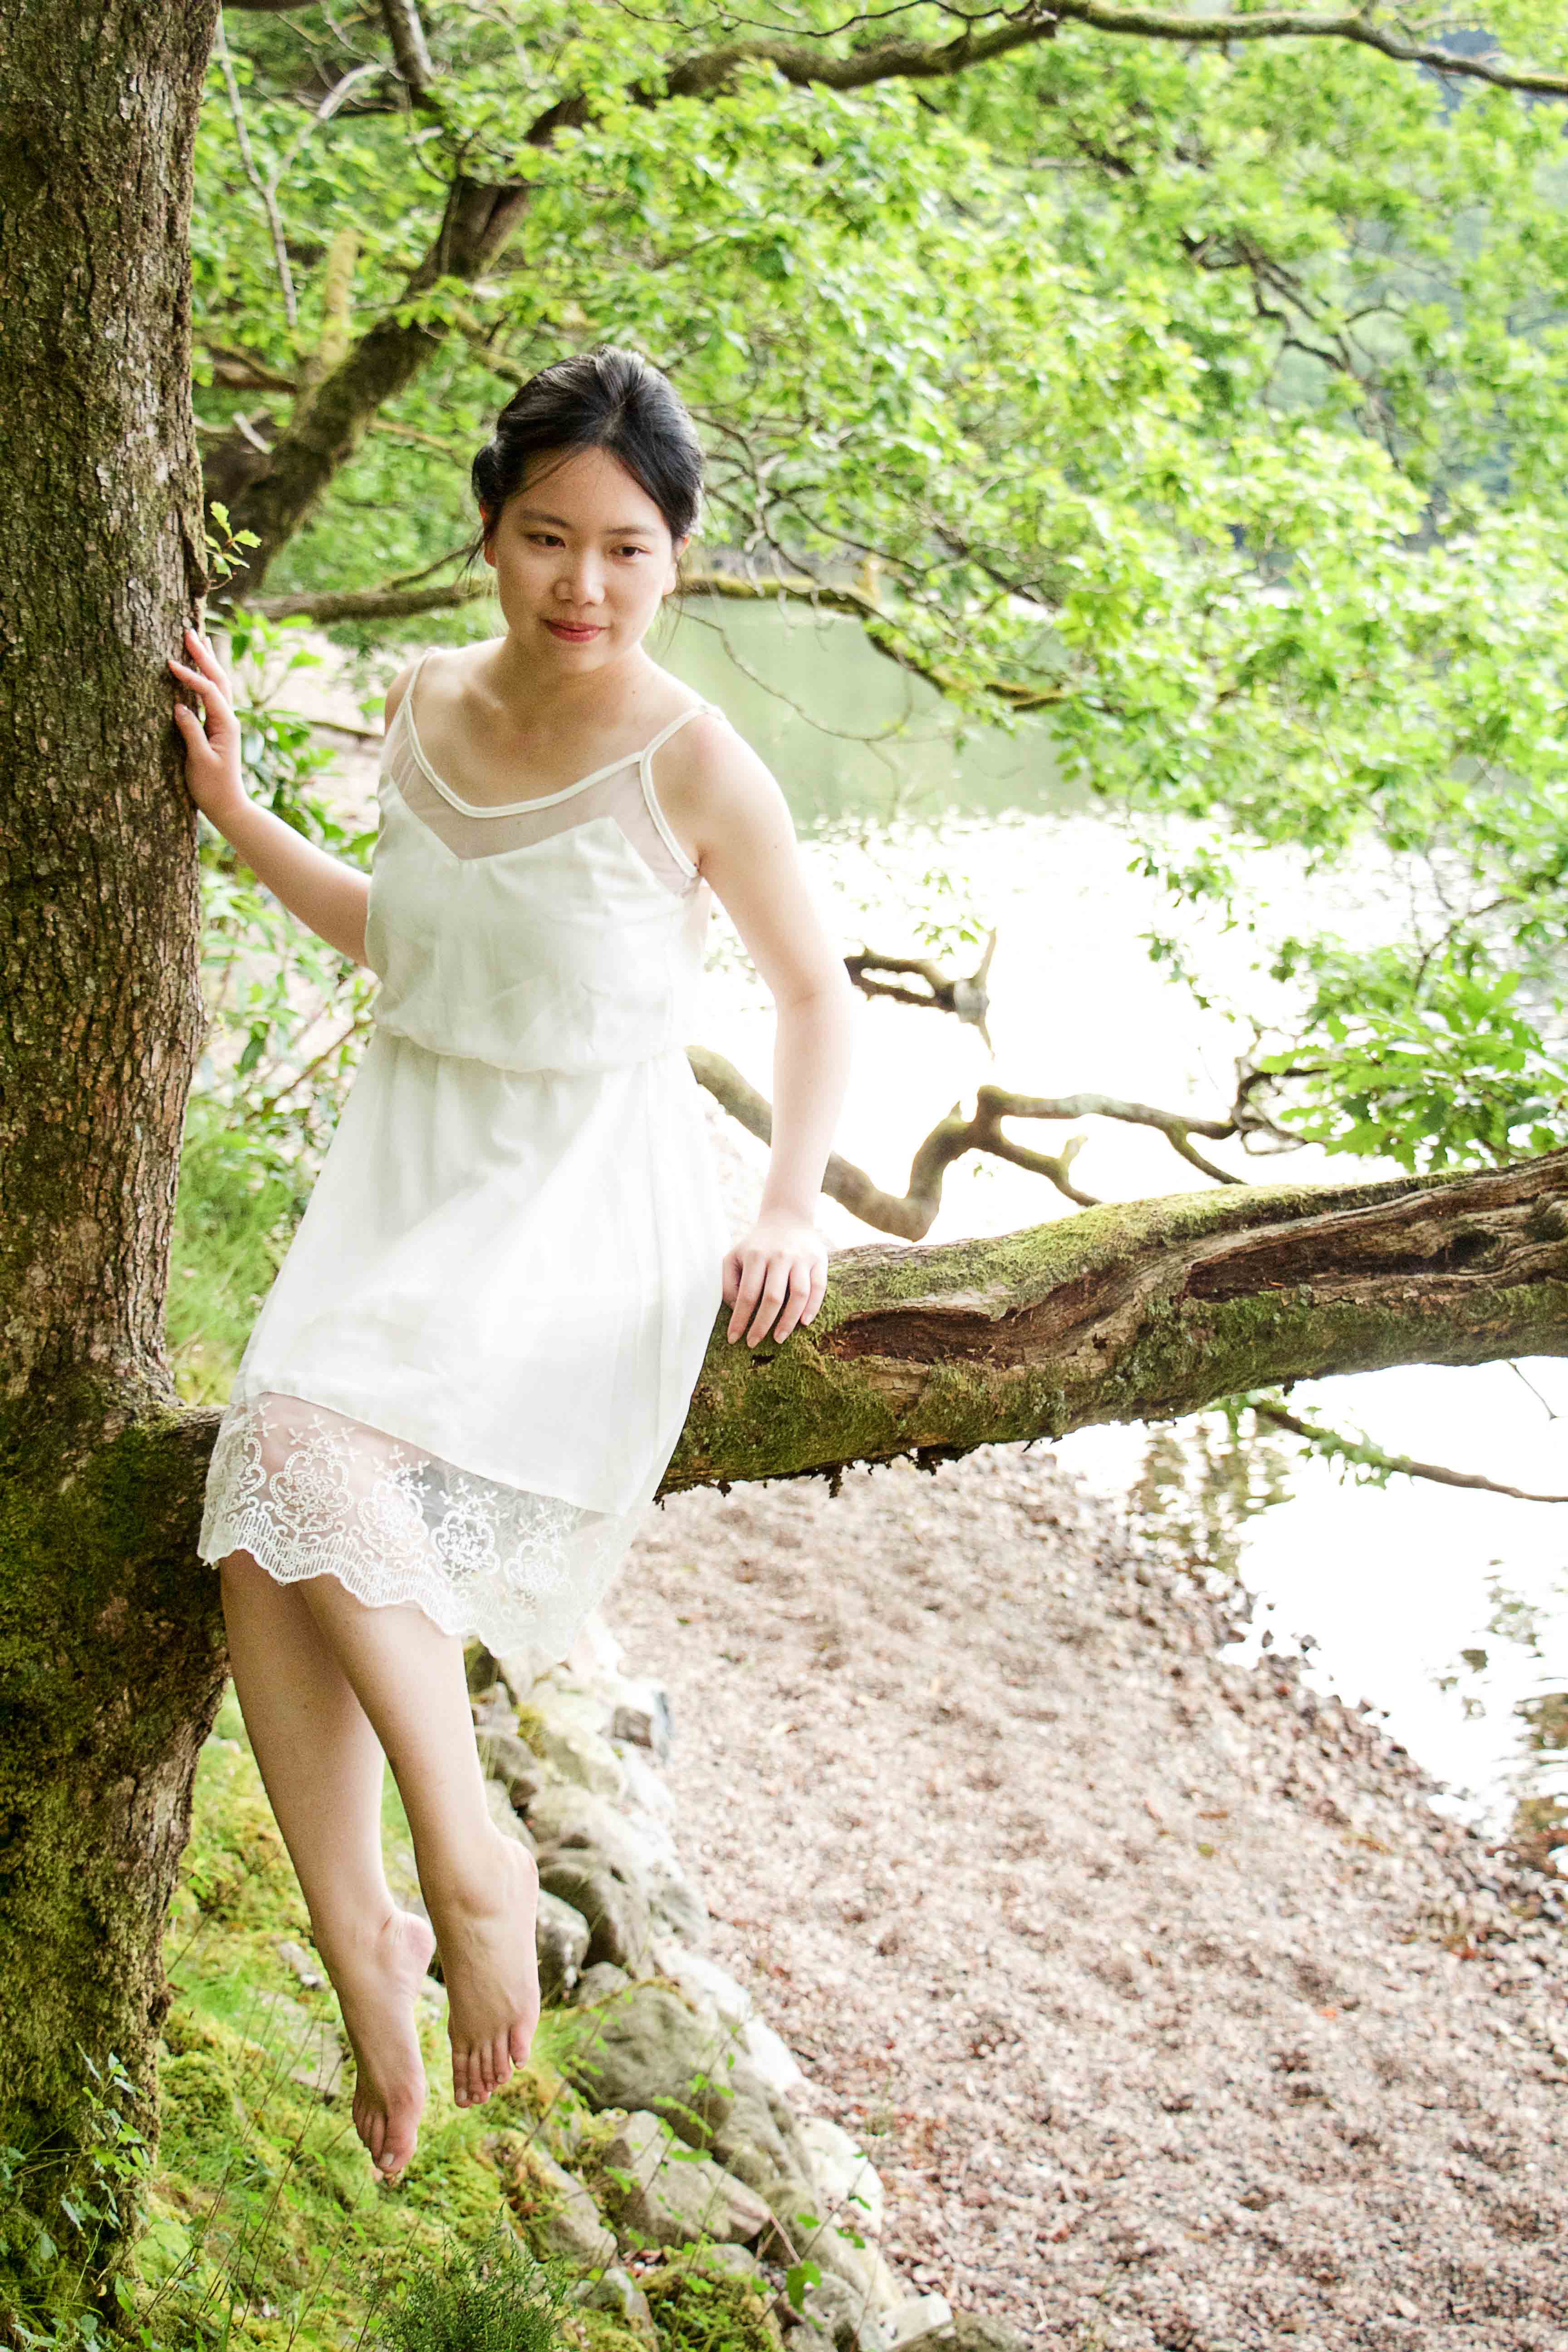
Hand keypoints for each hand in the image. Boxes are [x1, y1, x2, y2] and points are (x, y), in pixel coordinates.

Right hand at [167, 625, 246, 823]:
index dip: (191, 676)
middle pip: (218, 679)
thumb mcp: (199, 761)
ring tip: (196, 640)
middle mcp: (228, 719)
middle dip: (203, 655)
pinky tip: (198, 668)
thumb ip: (191, 733)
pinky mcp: (217, 726)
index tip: (170, 663)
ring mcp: (224, 721)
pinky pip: (212, 695)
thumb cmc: (212, 787)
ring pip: (218, 684)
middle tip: (188, 632)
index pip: (208, 691)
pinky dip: (205, 677)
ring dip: (207, 662)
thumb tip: (178, 706)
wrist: (227, 805)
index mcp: (226, 725)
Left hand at [723, 1210, 827, 1346]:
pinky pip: (818, 1287)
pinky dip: (813, 1307)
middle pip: (773, 1298)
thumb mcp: (735, 1256)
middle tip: (754, 1343)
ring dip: (788, 1321)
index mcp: (755, 1256)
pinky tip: (804, 1322)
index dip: (740, 1320)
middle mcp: (779, 1256)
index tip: (734, 1339)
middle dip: (762, 1326)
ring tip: (778, 1338)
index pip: (747, 1295)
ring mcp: (801, 1258)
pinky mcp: (819, 1260)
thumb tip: (736, 1309)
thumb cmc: (757, 1245)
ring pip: (798, 1295)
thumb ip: (729, 1282)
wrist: (787, 1218)